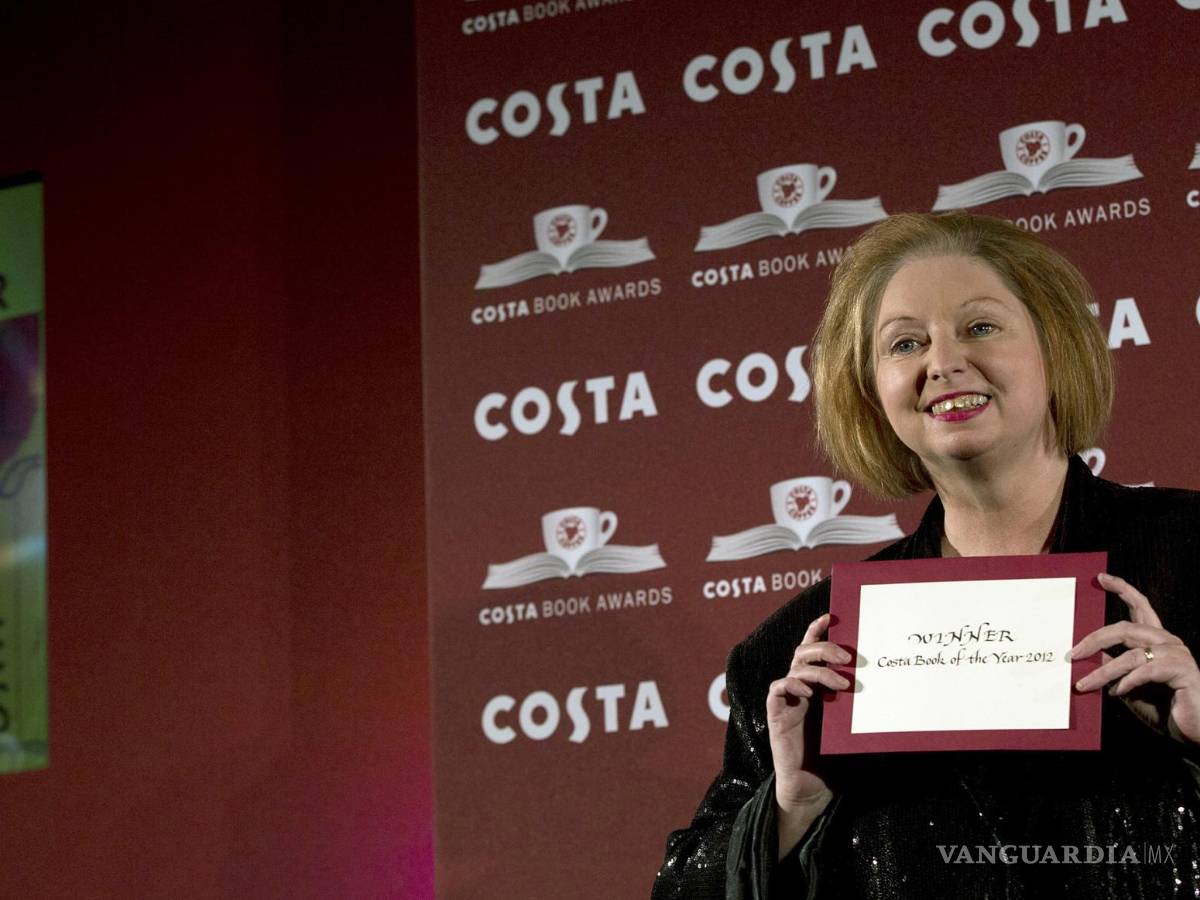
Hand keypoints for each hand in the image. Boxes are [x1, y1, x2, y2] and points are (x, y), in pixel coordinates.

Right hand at [767, 612, 851, 811]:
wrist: (811, 787)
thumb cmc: (830, 755)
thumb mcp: (847, 722)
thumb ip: (854, 703)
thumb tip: (886, 684)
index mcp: (813, 685)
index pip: (811, 649)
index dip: (817, 630)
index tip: (832, 616)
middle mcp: (798, 688)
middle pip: (803, 652)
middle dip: (824, 647)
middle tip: (847, 656)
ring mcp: (786, 699)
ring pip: (795, 668)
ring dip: (819, 670)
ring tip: (841, 683)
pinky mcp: (776, 714)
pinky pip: (778, 689)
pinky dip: (791, 684)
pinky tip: (807, 692)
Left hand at [1071, 572, 1199, 744]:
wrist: (1192, 732)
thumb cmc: (1162, 709)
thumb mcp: (1128, 686)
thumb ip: (1111, 668)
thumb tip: (1086, 655)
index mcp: (1157, 641)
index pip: (1141, 607)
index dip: (1123, 590)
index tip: (1100, 578)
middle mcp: (1169, 642)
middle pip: (1125, 629)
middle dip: (1095, 639)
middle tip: (1072, 654)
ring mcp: (1178, 655)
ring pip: (1130, 654)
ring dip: (1103, 671)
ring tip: (1083, 685)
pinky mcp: (1184, 671)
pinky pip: (1146, 670)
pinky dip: (1127, 681)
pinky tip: (1116, 693)